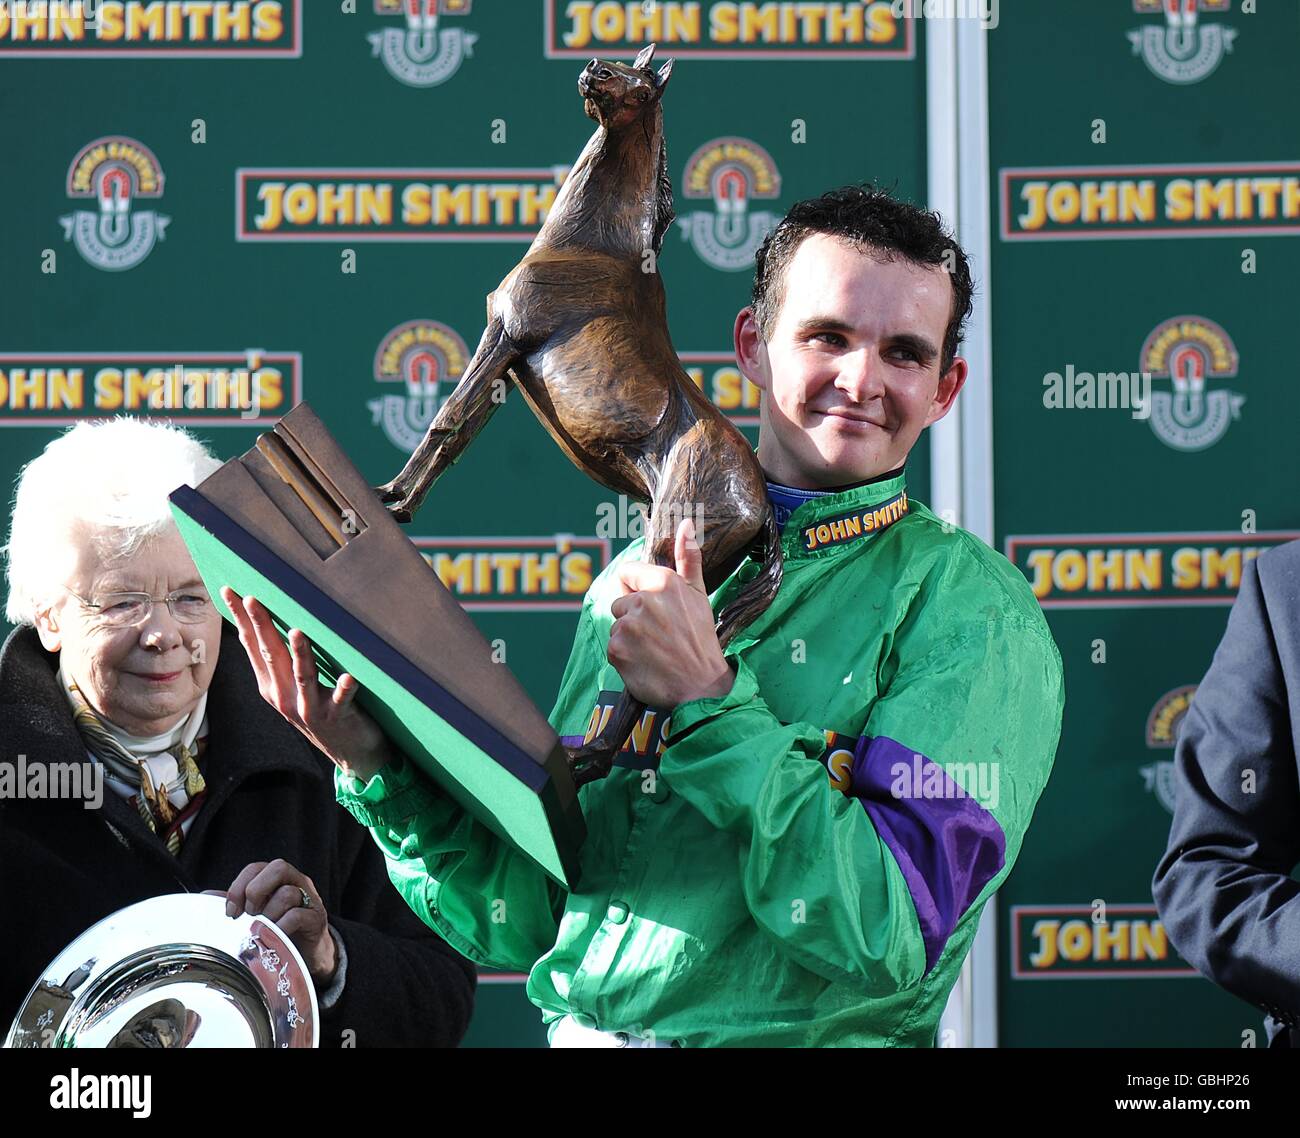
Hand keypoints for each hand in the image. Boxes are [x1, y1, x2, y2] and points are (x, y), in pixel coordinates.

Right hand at [220, 587, 391, 782]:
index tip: (229, 590)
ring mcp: (308, 709)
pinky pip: (341, 701)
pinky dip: (344, 689)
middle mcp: (284, 696)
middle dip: (261, 626)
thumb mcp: (295, 688)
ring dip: (301, 654)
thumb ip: (284, 661)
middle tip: (252, 599)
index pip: (252, 646)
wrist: (351, 754)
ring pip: (303, 677)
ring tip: (299, 632)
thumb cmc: (324, 712)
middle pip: (271, 655)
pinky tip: (350, 677)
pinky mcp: (336, 718)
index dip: (240, 619)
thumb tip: (275, 620)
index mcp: (272, 686)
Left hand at [223, 859, 336, 985]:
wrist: (306, 955)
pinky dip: (280, 927)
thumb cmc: (278, 930)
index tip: (230, 911)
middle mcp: (296, 882)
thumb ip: (235, 904)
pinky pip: (298, 915)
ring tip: (263, 929)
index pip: (256, 868)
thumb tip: (204, 895)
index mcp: (278, 879)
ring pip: (288, 893)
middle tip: (249, 914)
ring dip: (268, 914)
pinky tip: (274, 938)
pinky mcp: (316, 919)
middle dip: (256, 891)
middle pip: (278, 867)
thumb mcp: (255, 914)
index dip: (239, 886)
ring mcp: (309, 899)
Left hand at [608, 518, 734, 708]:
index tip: (655, 608)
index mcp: (662, 582)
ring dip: (629, 636)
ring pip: (616, 624)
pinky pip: (613, 646)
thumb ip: (688, 557)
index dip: (639, 589)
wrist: (701, 686)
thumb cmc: (701, 639)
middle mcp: (643, 601)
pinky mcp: (617, 650)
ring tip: (654, 649)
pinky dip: (625, 656)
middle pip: (621, 600)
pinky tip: (645, 662)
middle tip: (659, 633)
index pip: (628, 573)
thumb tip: (685, 523)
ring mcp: (628, 626)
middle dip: (634, 615)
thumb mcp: (699, 594)